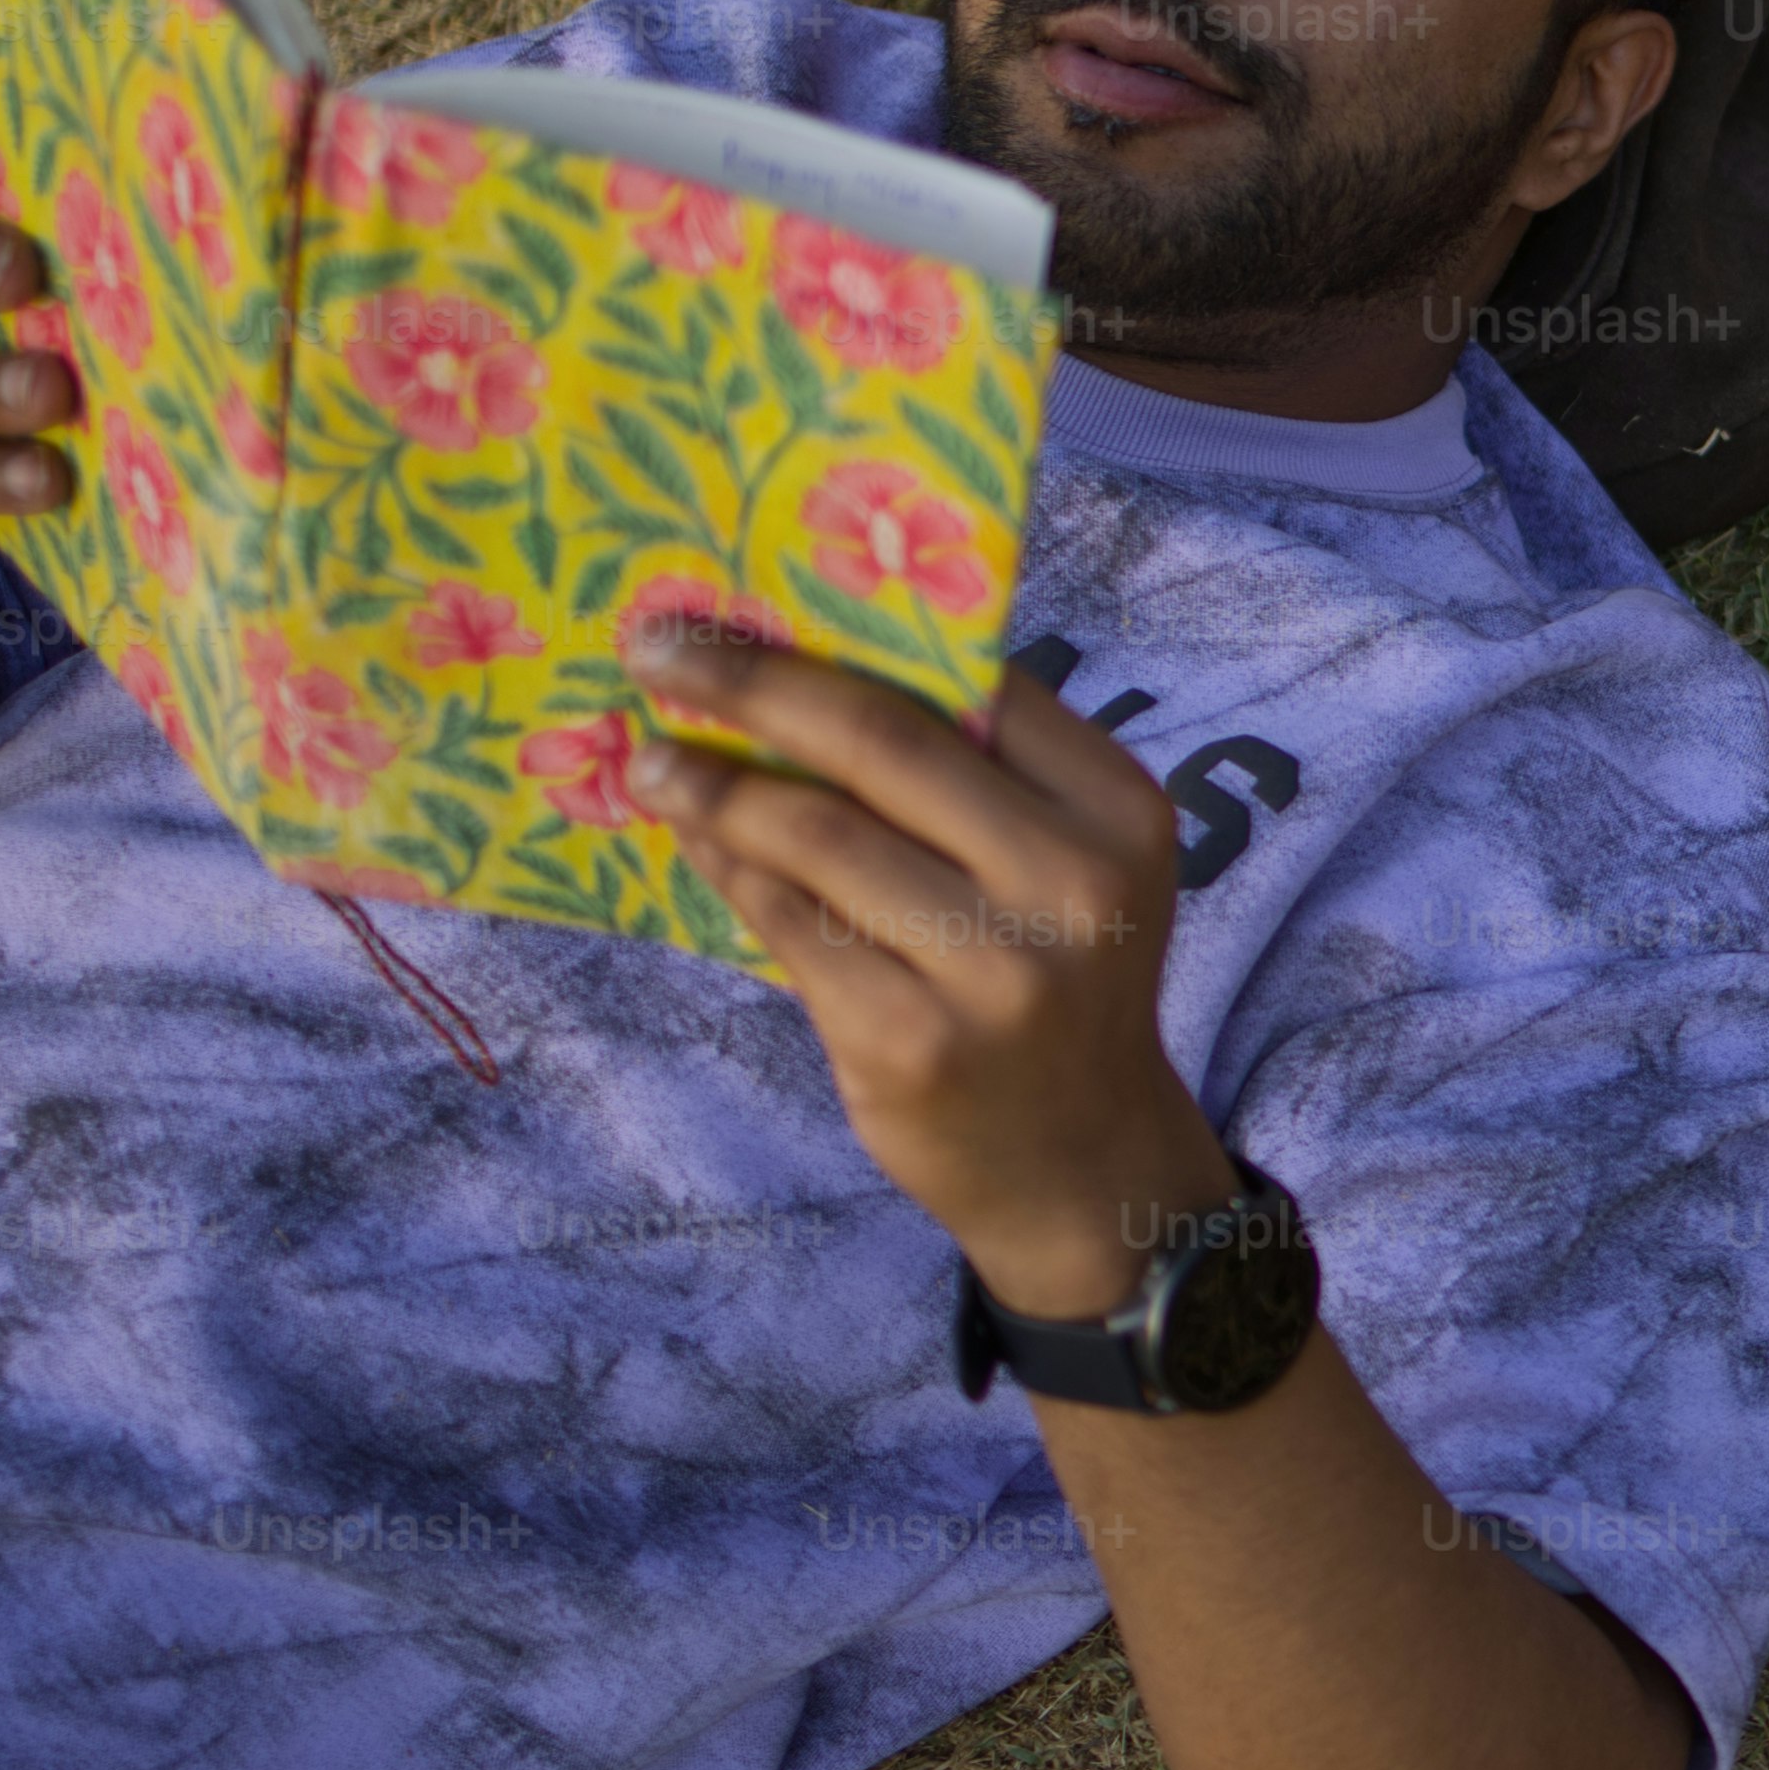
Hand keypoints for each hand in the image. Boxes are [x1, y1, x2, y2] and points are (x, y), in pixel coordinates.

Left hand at [619, 625, 1226, 1318]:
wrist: (1082, 1165)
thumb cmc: (1053, 981)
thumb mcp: (1064, 866)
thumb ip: (977, 777)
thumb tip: (799, 661)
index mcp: (1119, 811)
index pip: (975, 687)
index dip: (853, 635)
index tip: (752, 604)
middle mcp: (1072, 883)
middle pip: (883, 743)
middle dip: (755, 682)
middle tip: (656, 646)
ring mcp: (993, 970)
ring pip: (817, 835)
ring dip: (713, 783)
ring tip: (649, 755)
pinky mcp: (909, 1041)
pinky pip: (789, 925)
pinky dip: (728, 867)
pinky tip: (692, 839)